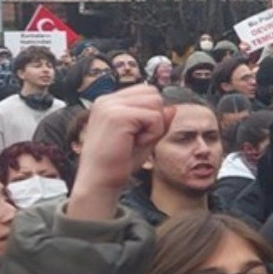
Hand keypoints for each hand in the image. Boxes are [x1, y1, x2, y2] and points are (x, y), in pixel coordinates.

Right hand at [71, 86, 174, 220]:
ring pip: (156, 102)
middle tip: (137, 138)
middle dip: (155, 117)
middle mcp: (107, 100)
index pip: (145, 91)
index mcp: (109, 102)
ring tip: (135, 140)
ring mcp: (110, 106)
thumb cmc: (118, 162)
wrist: (99, 181)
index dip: (151, 113)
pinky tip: (134, 144)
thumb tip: (172, 107)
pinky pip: (155, 117)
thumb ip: (158, 121)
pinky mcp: (117, 116)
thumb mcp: (144, 138)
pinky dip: (152, 134)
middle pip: (153, 93)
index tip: (136, 133)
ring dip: (154, 126)